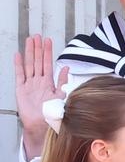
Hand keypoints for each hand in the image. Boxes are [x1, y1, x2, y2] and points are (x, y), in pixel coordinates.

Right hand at [15, 35, 68, 157]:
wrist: (41, 125)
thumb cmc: (52, 113)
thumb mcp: (61, 96)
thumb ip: (63, 81)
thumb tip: (68, 68)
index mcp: (49, 82)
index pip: (48, 63)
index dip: (48, 52)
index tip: (48, 41)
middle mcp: (38, 81)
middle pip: (38, 61)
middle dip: (37, 48)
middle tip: (37, 36)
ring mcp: (29, 84)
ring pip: (29, 64)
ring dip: (29, 52)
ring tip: (29, 40)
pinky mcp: (21, 89)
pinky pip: (19, 74)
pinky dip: (19, 65)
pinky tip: (18, 55)